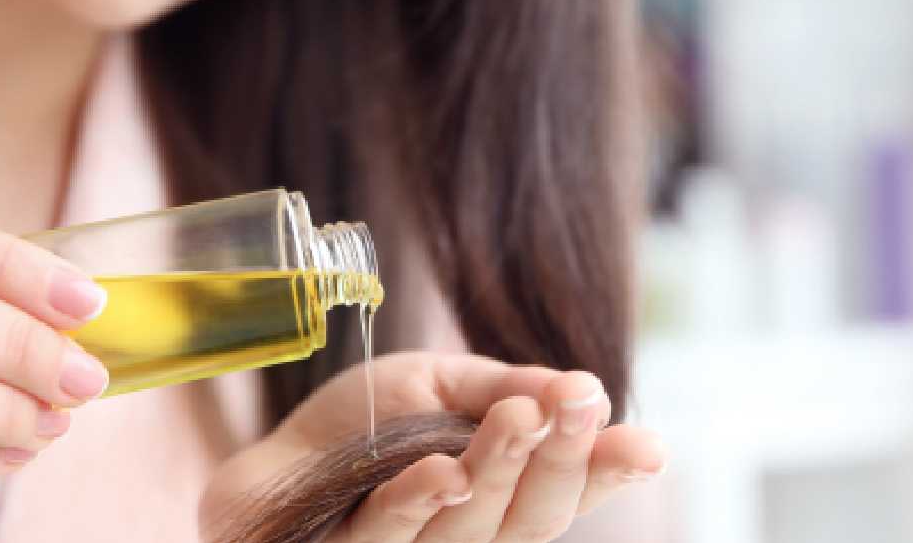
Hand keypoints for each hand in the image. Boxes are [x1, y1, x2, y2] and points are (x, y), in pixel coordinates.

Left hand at [203, 352, 664, 541]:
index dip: (608, 474)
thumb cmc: (358, 432)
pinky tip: (442, 470)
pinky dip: (417, 503)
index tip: (648, 446)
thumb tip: (585, 388)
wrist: (264, 466)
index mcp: (500, 498)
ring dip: (498, 471)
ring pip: (473, 530)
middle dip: (559, 461)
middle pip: (531, 521)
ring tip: (517, 417)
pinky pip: (389, 536)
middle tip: (578, 406)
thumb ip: (504, 387)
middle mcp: (469, 539)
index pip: (565, 494)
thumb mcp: (436, 385)